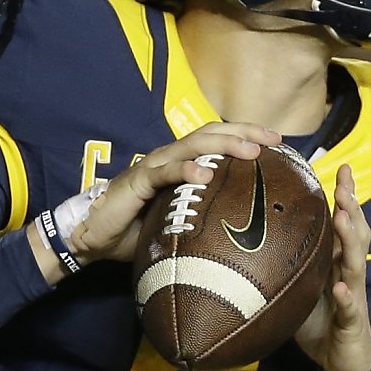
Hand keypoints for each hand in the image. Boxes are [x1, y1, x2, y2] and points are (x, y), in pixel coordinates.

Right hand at [26, 121, 280, 281]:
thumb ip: (204, 218)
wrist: (92, 237)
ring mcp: (153, 166)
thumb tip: (242, 233)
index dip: (246, 136)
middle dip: (244, 132)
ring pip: (191, 145)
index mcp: (180, 163)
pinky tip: (205, 174)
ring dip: (223, 145)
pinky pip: (164, 172)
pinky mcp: (136, 181)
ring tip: (249, 151)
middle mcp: (168, 158)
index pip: (217, 140)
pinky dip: (185, 170)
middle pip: (210, 134)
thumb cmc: (136, 232)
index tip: (277, 142)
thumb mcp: (178, 223)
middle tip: (274, 139)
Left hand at [294, 165, 370, 370]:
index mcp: (336, 264)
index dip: (345, 197)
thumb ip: (283, 268)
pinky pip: (349, 308)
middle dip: (351, 208)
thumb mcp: (297, 291)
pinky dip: (346, 297)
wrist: (341, 364)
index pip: (342, 224)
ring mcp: (354, 297)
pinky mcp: (352, 323)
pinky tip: (341, 288)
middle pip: (354, 235)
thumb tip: (243, 247)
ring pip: (356, 264)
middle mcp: (348, 274)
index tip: (341, 168)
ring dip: (350, 240)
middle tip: (345, 184)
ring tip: (344, 218)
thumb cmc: (319, 325)